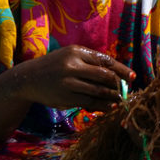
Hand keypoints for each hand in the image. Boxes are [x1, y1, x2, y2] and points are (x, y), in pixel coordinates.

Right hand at [14, 45, 135, 111]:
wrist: (27, 79)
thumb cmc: (55, 67)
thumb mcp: (70, 57)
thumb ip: (91, 63)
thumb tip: (117, 74)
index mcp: (77, 52)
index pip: (105, 61)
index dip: (121, 69)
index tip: (132, 77)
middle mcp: (73, 65)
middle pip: (104, 76)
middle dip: (119, 84)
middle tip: (127, 90)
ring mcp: (68, 82)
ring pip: (98, 90)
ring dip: (112, 96)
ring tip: (120, 99)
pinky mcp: (65, 97)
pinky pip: (89, 102)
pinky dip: (101, 106)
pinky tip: (109, 107)